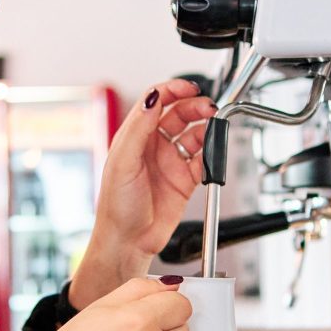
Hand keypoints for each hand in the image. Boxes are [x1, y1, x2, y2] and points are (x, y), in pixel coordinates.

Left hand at [72, 79, 215, 306]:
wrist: (128, 242)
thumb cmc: (117, 207)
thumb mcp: (123, 162)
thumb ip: (138, 128)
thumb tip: (152, 98)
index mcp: (134, 136)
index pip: (156, 101)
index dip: (173, 90)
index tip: (189, 88)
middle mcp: (153, 146)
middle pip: (179, 113)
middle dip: (195, 106)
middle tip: (208, 108)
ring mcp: (170, 162)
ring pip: (194, 134)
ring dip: (206, 127)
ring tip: (213, 128)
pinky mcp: (185, 180)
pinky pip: (204, 160)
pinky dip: (212, 155)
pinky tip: (212, 154)